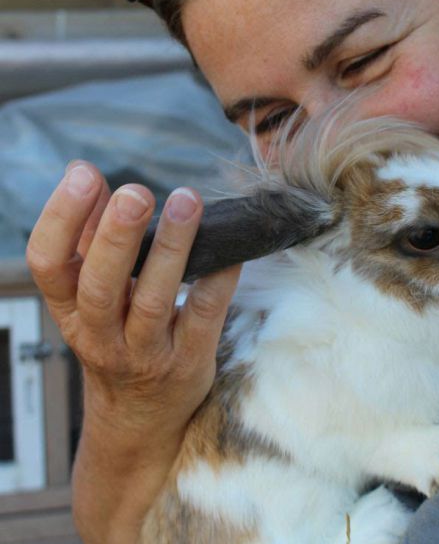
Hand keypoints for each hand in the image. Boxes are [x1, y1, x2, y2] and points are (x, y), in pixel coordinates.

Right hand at [26, 161, 239, 541]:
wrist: (138, 420)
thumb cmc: (116, 344)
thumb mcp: (90, 302)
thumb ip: (91, 244)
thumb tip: (89, 178)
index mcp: (70, 313)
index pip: (48, 266)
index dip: (60, 219)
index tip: (84, 175)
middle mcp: (102, 335)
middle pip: (99, 285)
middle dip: (115, 236)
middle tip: (135, 191)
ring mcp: (146, 352)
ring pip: (154, 300)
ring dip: (171, 249)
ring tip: (187, 201)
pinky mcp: (188, 361)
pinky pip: (205, 315)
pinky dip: (219, 279)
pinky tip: (233, 247)